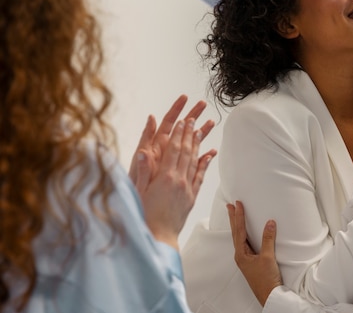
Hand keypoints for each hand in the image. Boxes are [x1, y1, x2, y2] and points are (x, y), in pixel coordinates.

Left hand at [129, 95, 213, 183]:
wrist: (139, 206)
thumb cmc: (135, 184)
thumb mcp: (138, 162)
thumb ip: (146, 140)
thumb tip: (149, 120)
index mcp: (155, 145)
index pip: (168, 122)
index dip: (176, 109)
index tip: (185, 97)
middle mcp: (165, 150)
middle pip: (181, 129)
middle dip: (192, 115)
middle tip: (203, 103)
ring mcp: (172, 160)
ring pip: (189, 143)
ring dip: (200, 132)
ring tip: (212, 122)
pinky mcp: (178, 172)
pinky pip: (193, 161)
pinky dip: (202, 156)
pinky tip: (211, 151)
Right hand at [130, 95, 217, 249]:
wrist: (159, 237)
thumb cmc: (144, 215)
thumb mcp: (139, 192)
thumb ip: (142, 172)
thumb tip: (143, 152)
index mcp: (165, 178)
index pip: (174, 150)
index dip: (179, 134)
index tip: (182, 121)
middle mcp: (179, 180)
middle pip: (186, 152)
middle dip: (189, 134)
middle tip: (193, 119)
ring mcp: (188, 188)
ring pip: (195, 161)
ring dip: (198, 144)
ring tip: (201, 130)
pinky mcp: (192, 196)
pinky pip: (200, 176)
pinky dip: (205, 163)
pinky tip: (209, 153)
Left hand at [228, 201, 281, 306]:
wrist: (269, 296)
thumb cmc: (266, 280)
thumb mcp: (268, 257)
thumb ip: (268, 239)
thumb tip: (269, 222)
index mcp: (241, 254)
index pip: (239, 230)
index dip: (238, 216)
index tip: (237, 204)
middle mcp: (240, 255)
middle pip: (235, 232)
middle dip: (233, 218)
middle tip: (230, 205)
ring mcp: (245, 259)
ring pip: (239, 237)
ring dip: (237, 225)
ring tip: (235, 214)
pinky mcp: (251, 261)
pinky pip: (246, 243)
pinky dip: (244, 233)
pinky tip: (246, 232)